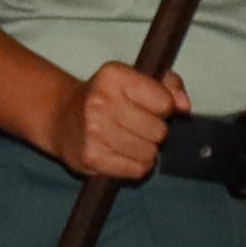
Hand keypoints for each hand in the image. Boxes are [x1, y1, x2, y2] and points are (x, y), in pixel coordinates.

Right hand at [47, 60, 180, 182]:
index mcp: (114, 76)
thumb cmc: (105, 97)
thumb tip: (184, 106)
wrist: (61, 117)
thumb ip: (168, 84)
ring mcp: (94, 132)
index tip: (150, 106)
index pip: (164, 103)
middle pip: (159, 131)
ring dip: (145, 149)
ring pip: (149, 153)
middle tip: (136, 125)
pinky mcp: (92, 157)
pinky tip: (122, 153)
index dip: (164, 107)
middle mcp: (101, 102)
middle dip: (154, 130)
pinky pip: (136, 170)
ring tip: (128, 139)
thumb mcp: (135, 77)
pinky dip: (134, 165)